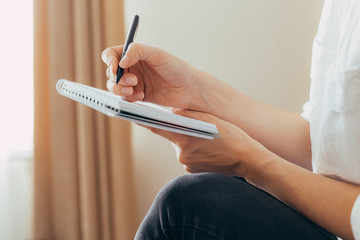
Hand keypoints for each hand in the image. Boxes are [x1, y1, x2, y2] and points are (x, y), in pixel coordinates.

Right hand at [102, 43, 202, 109]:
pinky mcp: (138, 96)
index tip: (115, 68)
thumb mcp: (157, 54)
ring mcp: (134, 82)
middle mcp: (132, 68)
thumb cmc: (177, 69)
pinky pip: (124, 98)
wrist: (189, 89)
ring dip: (120, 89)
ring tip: (134, 90)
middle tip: (134, 81)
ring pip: (114, 86)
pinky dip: (129, 98)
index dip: (109, 61)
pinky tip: (142, 96)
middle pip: (111, 73)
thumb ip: (137, 52)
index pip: (111, 54)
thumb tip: (120, 61)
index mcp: (135, 54)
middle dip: (118, 78)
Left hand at [144, 109, 267, 176]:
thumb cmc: (231, 136)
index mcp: (183, 137)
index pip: (156, 127)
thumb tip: (171, 113)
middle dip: (179, 129)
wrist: (247, 159)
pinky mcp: (191, 170)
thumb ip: (187, 114)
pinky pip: (187, 156)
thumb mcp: (209, 119)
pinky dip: (193, 150)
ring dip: (188, 140)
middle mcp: (180, 152)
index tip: (132, 114)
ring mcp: (186, 163)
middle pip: (171, 136)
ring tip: (206, 139)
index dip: (144, 120)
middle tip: (194, 125)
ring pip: (181, 146)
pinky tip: (207, 149)